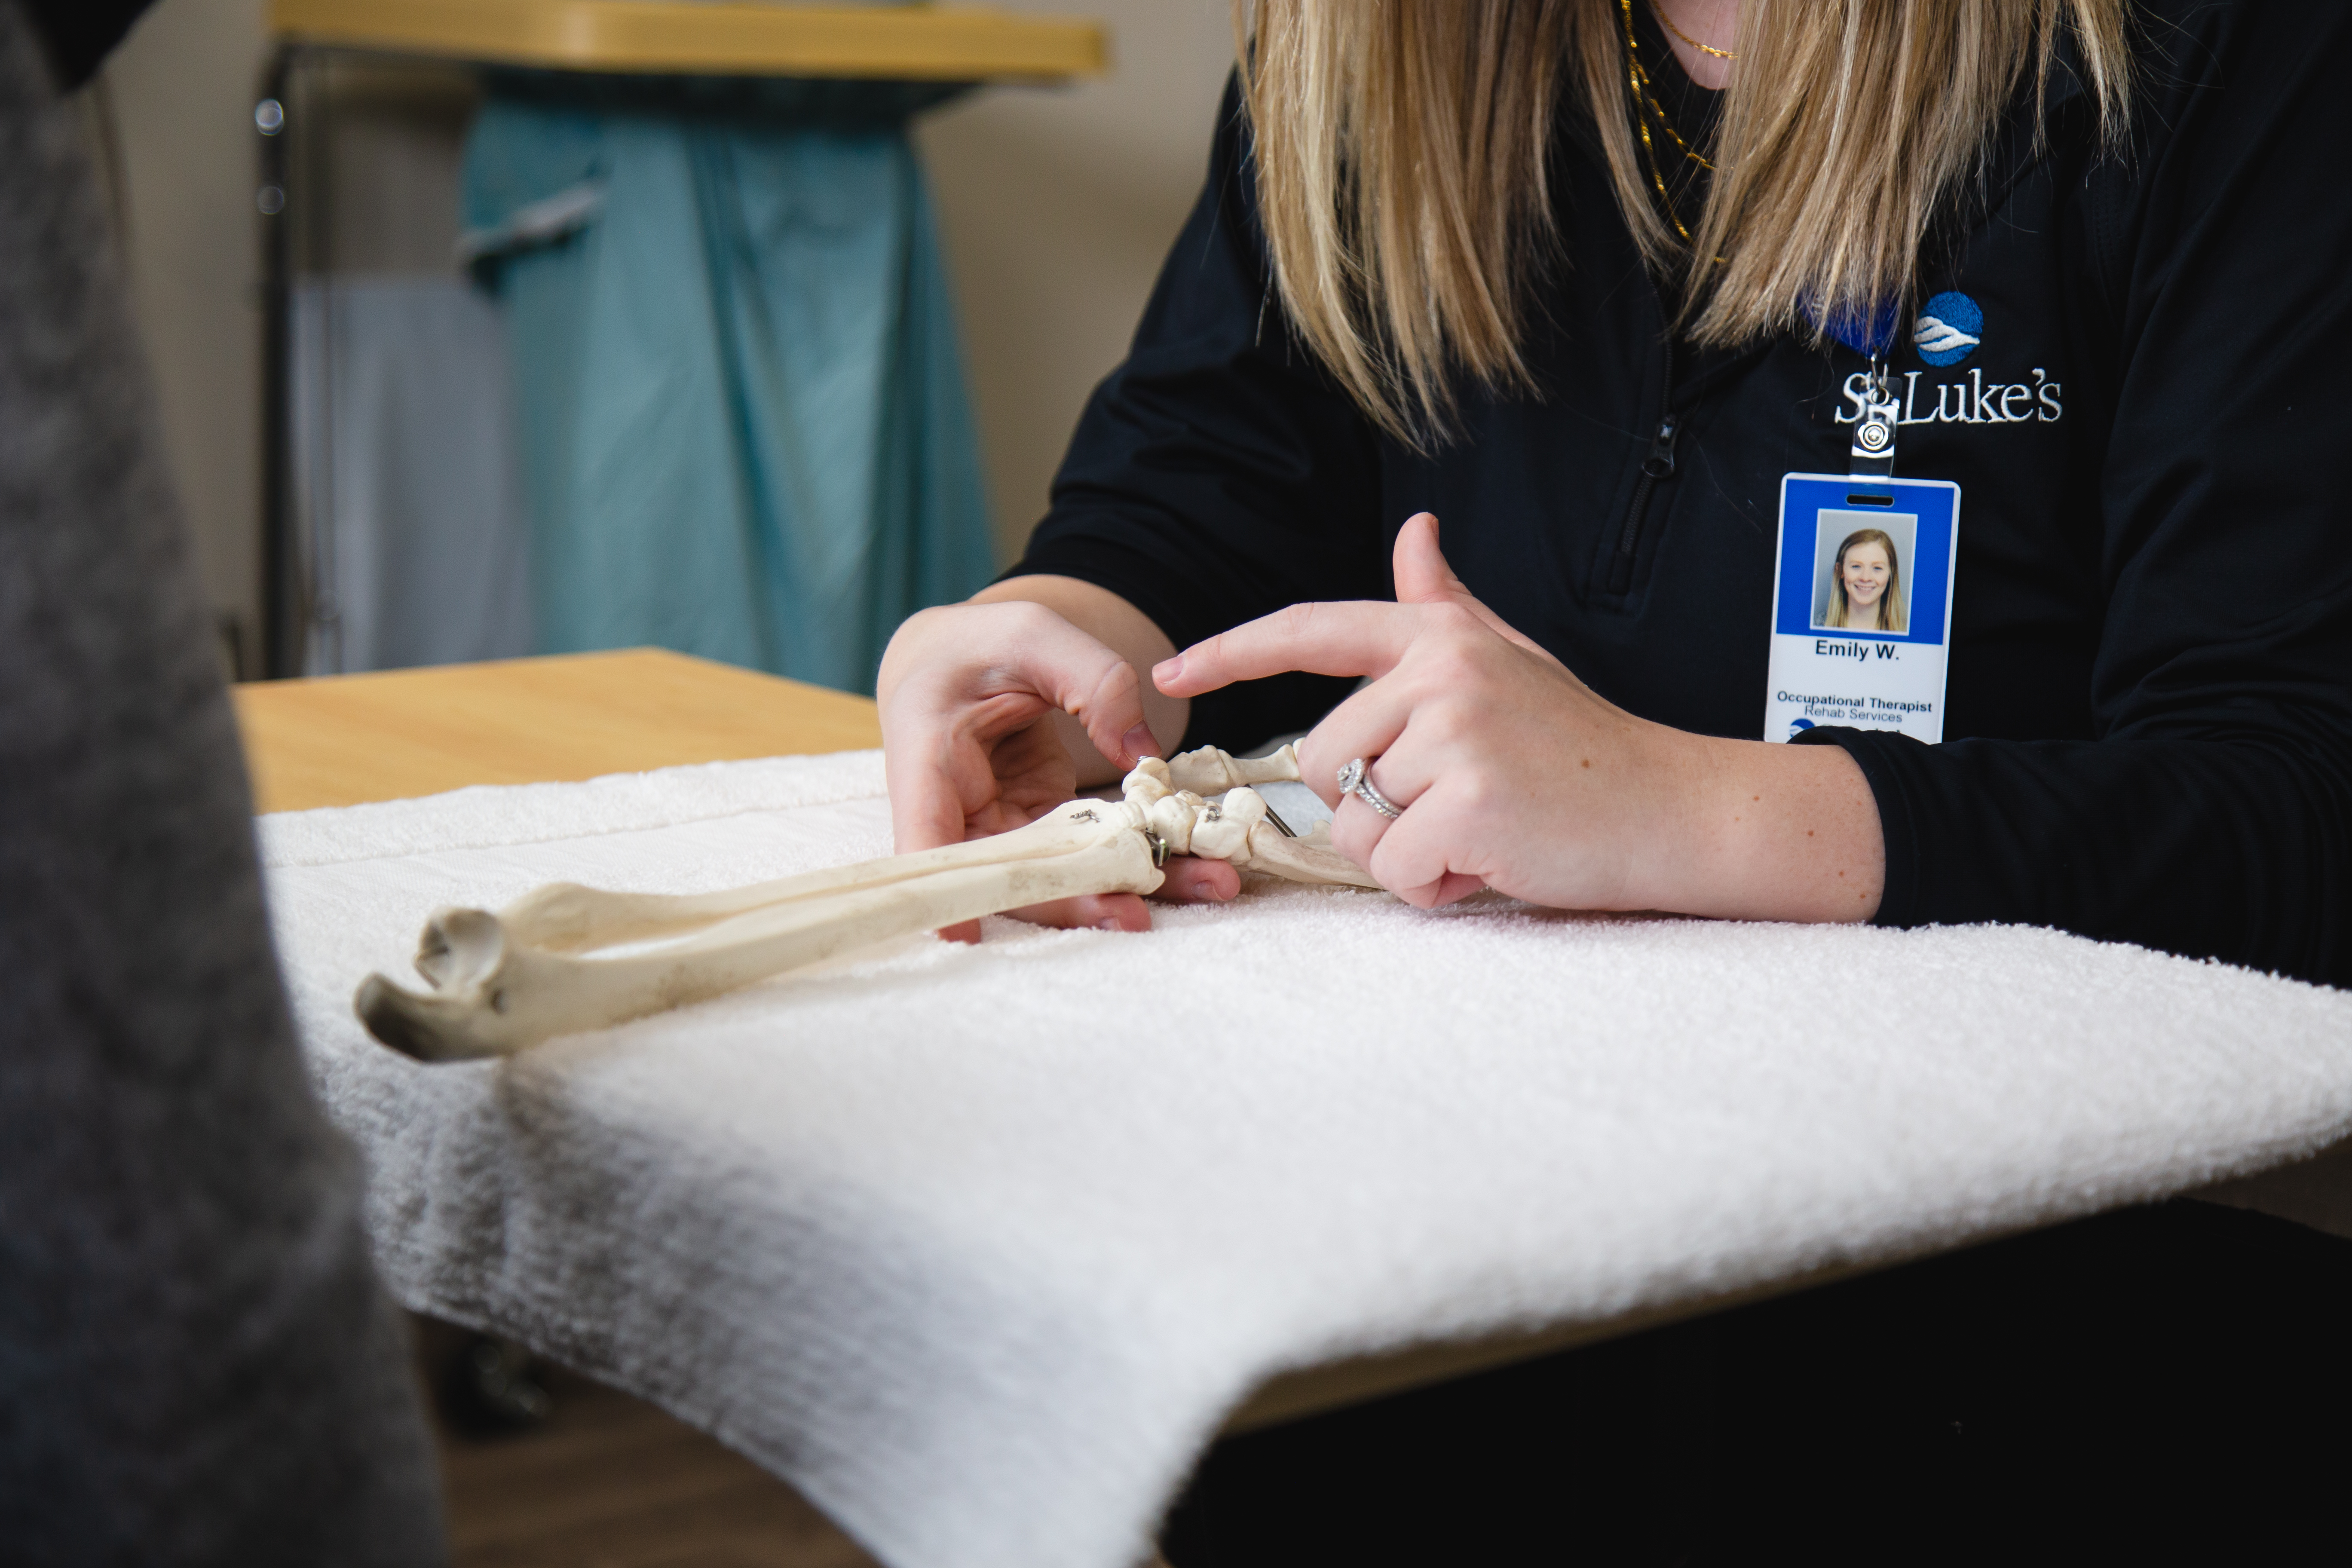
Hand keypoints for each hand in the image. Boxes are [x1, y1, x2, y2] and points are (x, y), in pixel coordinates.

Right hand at [878, 589, 1239, 940]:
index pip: (924, 836)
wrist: (963, 660)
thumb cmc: (980, 645)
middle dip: (1074, 900)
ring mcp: (1005, 825)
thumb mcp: (1033, 633)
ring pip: (1058, 876)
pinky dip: (1144, 860)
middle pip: (1007, 875)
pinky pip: (1091, 855)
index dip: (946, 888)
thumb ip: (1092, 679)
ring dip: (1130, 887)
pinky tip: (1202, 866)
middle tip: (1140, 916)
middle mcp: (961, 809)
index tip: (965, 935)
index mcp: (927, 756)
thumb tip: (1143, 757)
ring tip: (1209, 887)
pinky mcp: (1043, 826)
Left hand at [1152, 514, 1884, 920]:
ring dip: (1407, 850)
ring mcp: (1456, 732)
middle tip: (1459, 803)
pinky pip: (1394, 869)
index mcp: (1441, 636)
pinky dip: (1435, 887)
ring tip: (1483, 828)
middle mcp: (1441, 670)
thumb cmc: (1583, 746)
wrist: (1675, 808)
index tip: (1167, 677)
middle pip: (1321, 759)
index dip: (1231, 652)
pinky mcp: (1469, 800)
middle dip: (1374, 803)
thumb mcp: (1509, 662)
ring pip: (1356, 820)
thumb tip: (1413, 535)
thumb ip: (1444, 609)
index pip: (1312, 629)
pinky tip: (1493, 861)